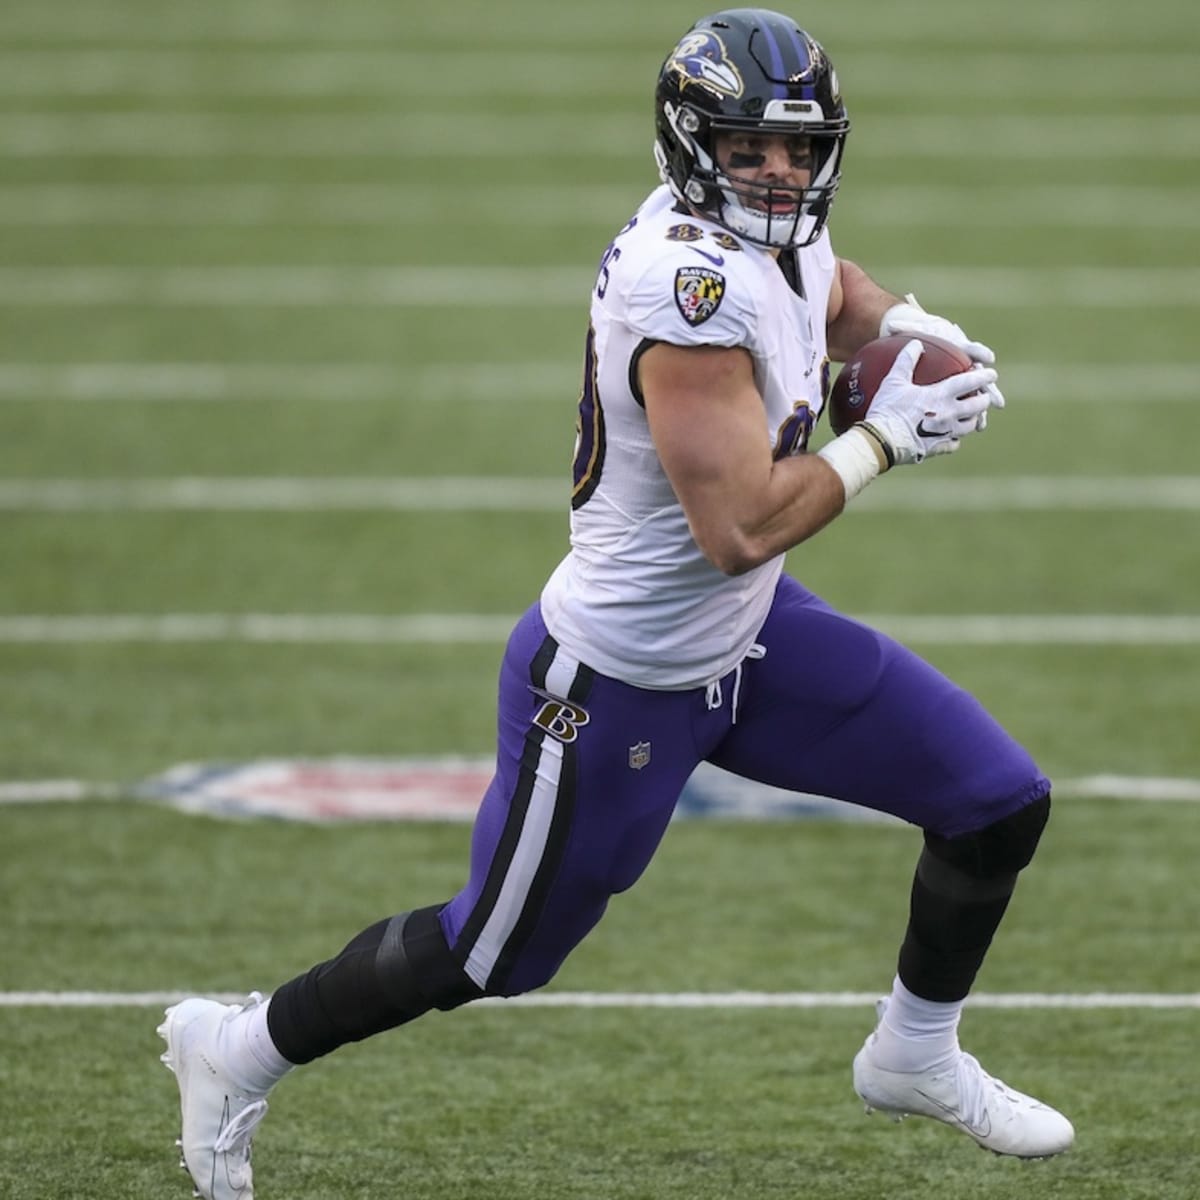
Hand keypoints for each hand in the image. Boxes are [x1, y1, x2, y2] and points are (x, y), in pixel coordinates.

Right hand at [860, 338, 994, 465]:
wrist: (881, 441)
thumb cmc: (887, 409)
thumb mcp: (894, 381)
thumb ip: (906, 360)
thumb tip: (916, 343)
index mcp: (941, 395)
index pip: (970, 382)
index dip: (983, 376)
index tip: (992, 374)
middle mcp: (949, 414)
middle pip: (977, 406)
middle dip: (984, 399)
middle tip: (984, 396)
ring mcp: (945, 432)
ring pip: (969, 426)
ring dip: (973, 419)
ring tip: (971, 417)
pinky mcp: (937, 448)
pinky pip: (953, 444)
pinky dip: (954, 440)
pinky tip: (951, 438)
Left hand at [880, 292, 1004, 416]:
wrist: (930, 336)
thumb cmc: (923, 332)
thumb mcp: (914, 328)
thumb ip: (904, 325)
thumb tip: (890, 323)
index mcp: (958, 346)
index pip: (971, 349)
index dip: (980, 353)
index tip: (988, 358)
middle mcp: (966, 363)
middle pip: (978, 377)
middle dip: (986, 386)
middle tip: (992, 398)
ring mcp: (965, 379)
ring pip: (976, 395)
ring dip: (980, 409)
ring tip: (981, 423)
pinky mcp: (961, 392)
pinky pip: (968, 408)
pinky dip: (970, 419)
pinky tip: (969, 431)